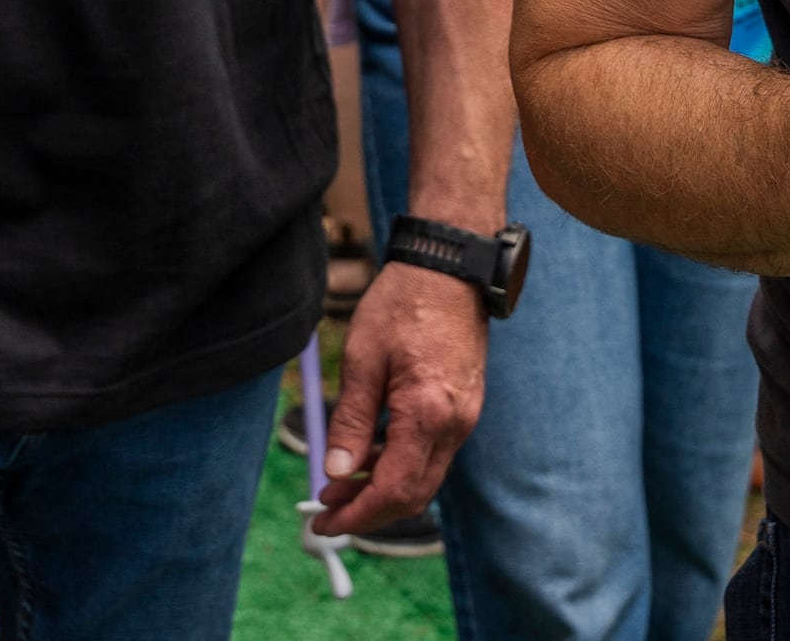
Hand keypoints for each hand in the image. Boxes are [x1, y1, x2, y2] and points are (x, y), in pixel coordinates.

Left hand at [311, 256, 483, 535]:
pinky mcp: (464, 408)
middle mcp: (455, 424)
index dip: (357, 515)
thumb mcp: (362, 358)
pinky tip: (370, 453)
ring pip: (424, 477)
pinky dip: (400, 464)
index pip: (393, 490)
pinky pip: (433, 453)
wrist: (449, 268)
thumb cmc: (404, 303)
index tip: (324, 521)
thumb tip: (335, 470)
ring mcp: (465, 417)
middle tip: (326, 509)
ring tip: (339, 480)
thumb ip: (351, 421)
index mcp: (427, 412)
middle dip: (368, 511)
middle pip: (413, 494)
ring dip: (382, 488)